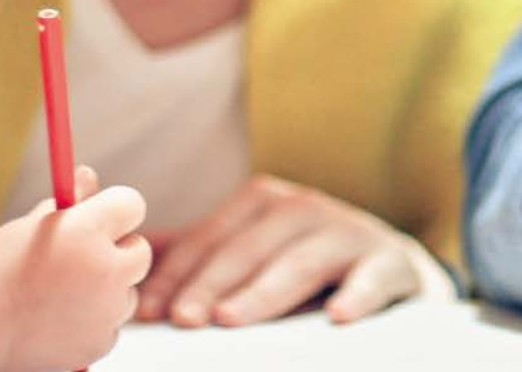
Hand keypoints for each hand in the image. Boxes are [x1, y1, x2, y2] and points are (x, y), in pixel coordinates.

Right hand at [0, 166, 152, 371]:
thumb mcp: (29, 225)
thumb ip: (69, 202)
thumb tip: (90, 176)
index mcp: (86, 231)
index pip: (132, 204)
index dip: (116, 209)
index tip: (101, 217)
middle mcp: (104, 269)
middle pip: (140, 250)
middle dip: (119, 250)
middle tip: (86, 256)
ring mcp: (104, 310)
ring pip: (128, 292)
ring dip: (108, 290)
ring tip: (63, 293)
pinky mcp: (98, 343)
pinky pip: (112, 326)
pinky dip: (95, 324)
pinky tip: (60, 319)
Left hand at [136, 174, 446, 326]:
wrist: (389, 266)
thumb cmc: (303, 261)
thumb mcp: (253, 247)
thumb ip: (199, 250)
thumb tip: (132, 251)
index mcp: (263, 202)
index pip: (209, 239)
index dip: (176, 275)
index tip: (148, 310)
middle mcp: (303, 208)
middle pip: (247, 250)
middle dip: (210, 285)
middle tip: (183, 319)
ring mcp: (348, 232)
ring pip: (300, 264)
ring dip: (263, 293)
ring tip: (231, 319)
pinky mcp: (388, 261)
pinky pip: (372, 278)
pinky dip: (357, 296)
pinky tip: (337, 317)